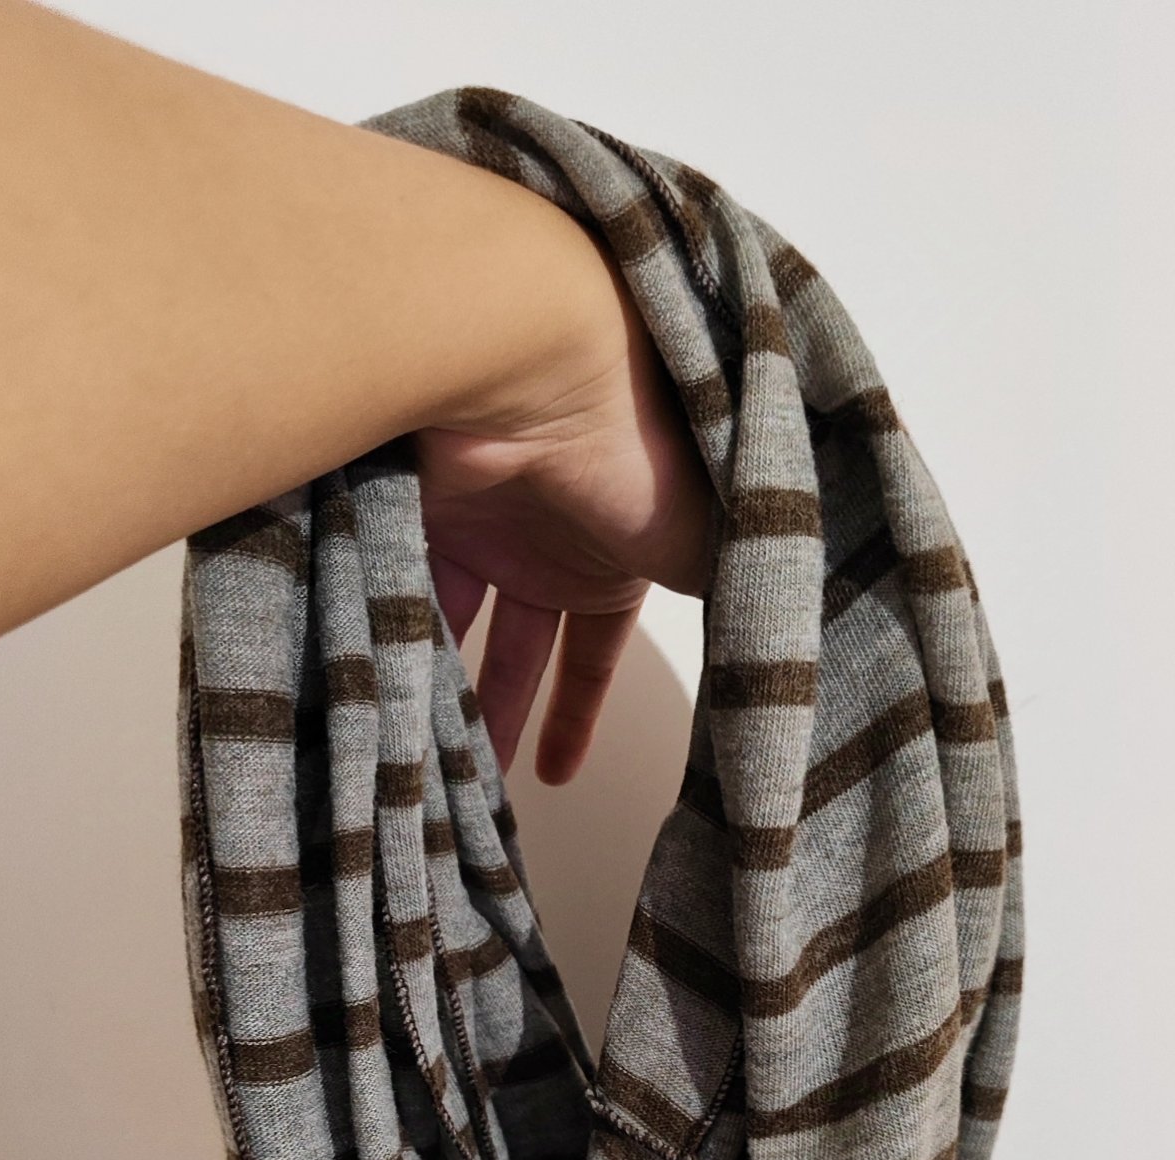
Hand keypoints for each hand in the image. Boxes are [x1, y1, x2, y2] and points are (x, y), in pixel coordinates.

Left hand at [416, 230, 716, 785]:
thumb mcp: (714, 538)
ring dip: (458, 693)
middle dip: (509, 710)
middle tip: (484, 784)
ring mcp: (488, 520)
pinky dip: (412, 649)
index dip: (579, 707)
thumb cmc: (646, 440)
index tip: (558, 771)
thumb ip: (732, 598)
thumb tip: (766, 656)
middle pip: (522, 638)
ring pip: (466, 624)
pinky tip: (411, 709)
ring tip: (441, 770)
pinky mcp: (430, 511)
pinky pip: (418, 595)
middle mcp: (554, 531)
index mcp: (626, 539)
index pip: (598, 639)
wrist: (545, 357)